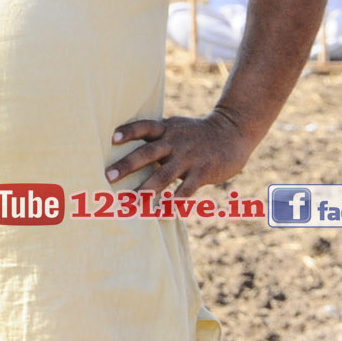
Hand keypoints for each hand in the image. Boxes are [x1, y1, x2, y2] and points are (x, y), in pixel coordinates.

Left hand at [106, 109, 260, 196]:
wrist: (233, 133)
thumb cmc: (197, 133)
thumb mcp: (176, 127)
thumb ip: (156, 135)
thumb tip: (127, 143)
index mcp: (166, 130)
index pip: (144, 127)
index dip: (128, 132)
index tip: (112, 139)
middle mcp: (175, 142)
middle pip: (147, 153)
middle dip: (127, 165)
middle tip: (108, 176)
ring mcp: (188, 158)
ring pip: (163, 175)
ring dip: (146, 190)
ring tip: (132, 204)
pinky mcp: (202, 172)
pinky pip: (186, 190)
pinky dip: (175, 202)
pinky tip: (164, 213)